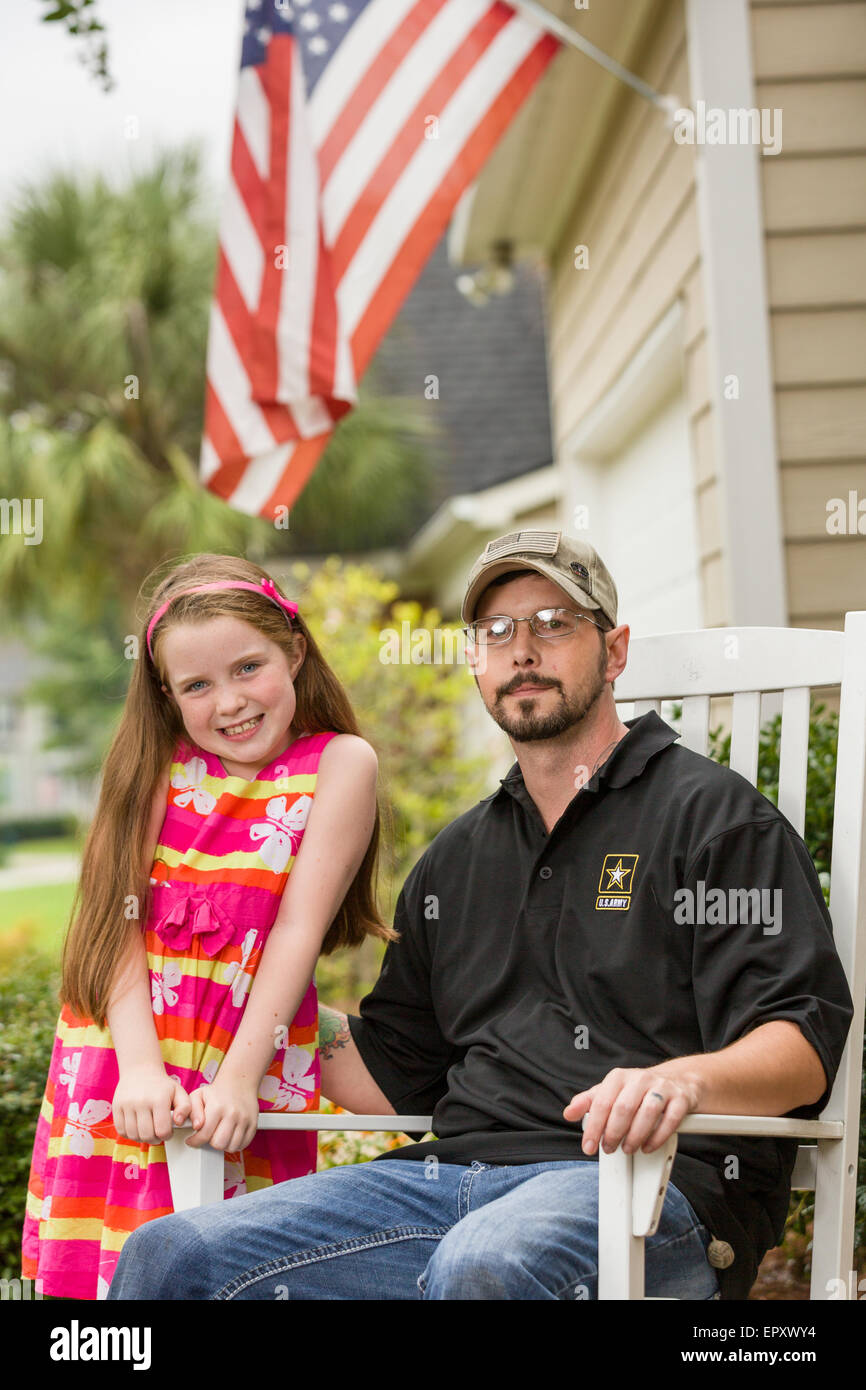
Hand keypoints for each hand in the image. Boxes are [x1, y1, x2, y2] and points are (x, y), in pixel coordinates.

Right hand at [113, 1065, 191, 1144]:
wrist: (140, 1071)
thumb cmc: (162, 1086)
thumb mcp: (179, 1092)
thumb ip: (186, 1108)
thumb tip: (178, 1123)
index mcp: (159, 1099)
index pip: (162, 1130)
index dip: (166, 1136)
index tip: (168, 1131)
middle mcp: (141, 1101)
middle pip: (146, 1135)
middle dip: (154, 1139)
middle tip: (158, 1133)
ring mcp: (127, 1104)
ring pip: (133, 1135)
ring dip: (142, 1138)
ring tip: (148, 1131)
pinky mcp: (116, 1107)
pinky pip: (121, 1131)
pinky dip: (130, 1134)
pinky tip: (137, 1128)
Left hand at [184, 1074, 259, 1151]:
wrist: (239, 1083)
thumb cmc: (217, 1092)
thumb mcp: (198, 1096)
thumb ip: (192, 1112)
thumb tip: (196, 1126)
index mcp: (217, 1107)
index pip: (204, 1135)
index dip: (195, 1141)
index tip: (192, 1140)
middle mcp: (233, 1114)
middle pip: (219, 1144)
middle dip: (211, 1142)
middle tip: (209, 1134)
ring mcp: (245, 1119)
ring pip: (232, 1147)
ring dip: (223, 1144)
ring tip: (220, 1134)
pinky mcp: (253, 1124)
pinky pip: (243, 1145)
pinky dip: (235, 1144)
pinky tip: (230, 1135)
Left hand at [562, 1066, 702, 1155]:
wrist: (676, 1080)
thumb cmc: (638, 1090)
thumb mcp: (610, 1091)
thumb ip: (589, 1102)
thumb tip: (569, 1113)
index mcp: (619, 1077)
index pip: (602, 1102)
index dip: (594, 1127)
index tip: (588, 1146)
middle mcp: (640, 1079)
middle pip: (623, 1108)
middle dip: (613, 1133)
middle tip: (609, 1148)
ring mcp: (662, 1088)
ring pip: (647, 1113)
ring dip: (635, 1136)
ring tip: (628, 1148)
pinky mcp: (680, 1099)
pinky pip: (670, 1119)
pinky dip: (657, 1137)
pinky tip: (648, 1146)